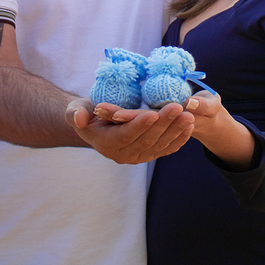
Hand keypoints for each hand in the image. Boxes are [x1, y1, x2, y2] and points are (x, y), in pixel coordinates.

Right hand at [67, 98, 193, 164]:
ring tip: (188, 115)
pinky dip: (179, 138)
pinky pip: (166, 148)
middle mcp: (123, 155)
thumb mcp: (76, 109)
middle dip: (163, 124)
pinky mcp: (149, 153)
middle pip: (147, 140)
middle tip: (177, 108)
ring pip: (160, 145)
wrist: (97, 123)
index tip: (152, 113)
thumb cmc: (87, 112)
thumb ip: (75, 113)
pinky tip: (189, 126)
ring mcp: (138, 156)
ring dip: (175, 131)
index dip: (139, 126)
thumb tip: (79, 119)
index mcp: (106, 144)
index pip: (126, 136)